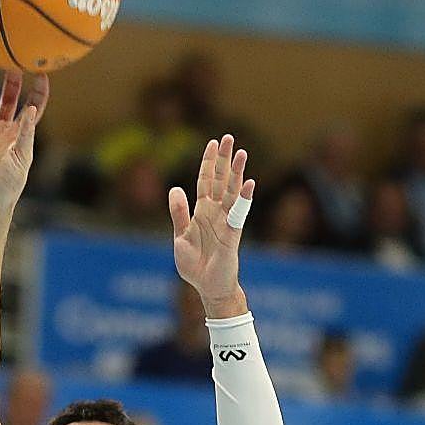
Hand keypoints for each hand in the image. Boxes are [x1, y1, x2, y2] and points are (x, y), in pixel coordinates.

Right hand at [0, 59, 47, 226]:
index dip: (38, 91)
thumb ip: (26, 133)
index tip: (40, 72)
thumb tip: (32, 109)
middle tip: (9, 59)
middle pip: (7, 98)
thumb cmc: (9, 185)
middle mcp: (2, 129)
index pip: (32, 106)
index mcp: (20, 134)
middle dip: (9, 80)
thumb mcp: (22, 158)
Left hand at [168, 135, 254, 312]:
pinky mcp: (232, 234)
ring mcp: (226, 221)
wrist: (207, 287)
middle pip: (221, 180)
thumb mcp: (180, 237)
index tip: (212, 143)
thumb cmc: (194, 264)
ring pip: (232, 192)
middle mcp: (215, 212)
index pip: (205, 181)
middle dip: (224, 159)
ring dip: (236, 172)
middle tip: (229, 137)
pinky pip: (239, 213)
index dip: (208, 162)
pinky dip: (244, 198)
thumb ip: (179, 213)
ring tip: (241, 152)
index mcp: (201, 211)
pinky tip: (249, 182)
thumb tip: (175, 188)